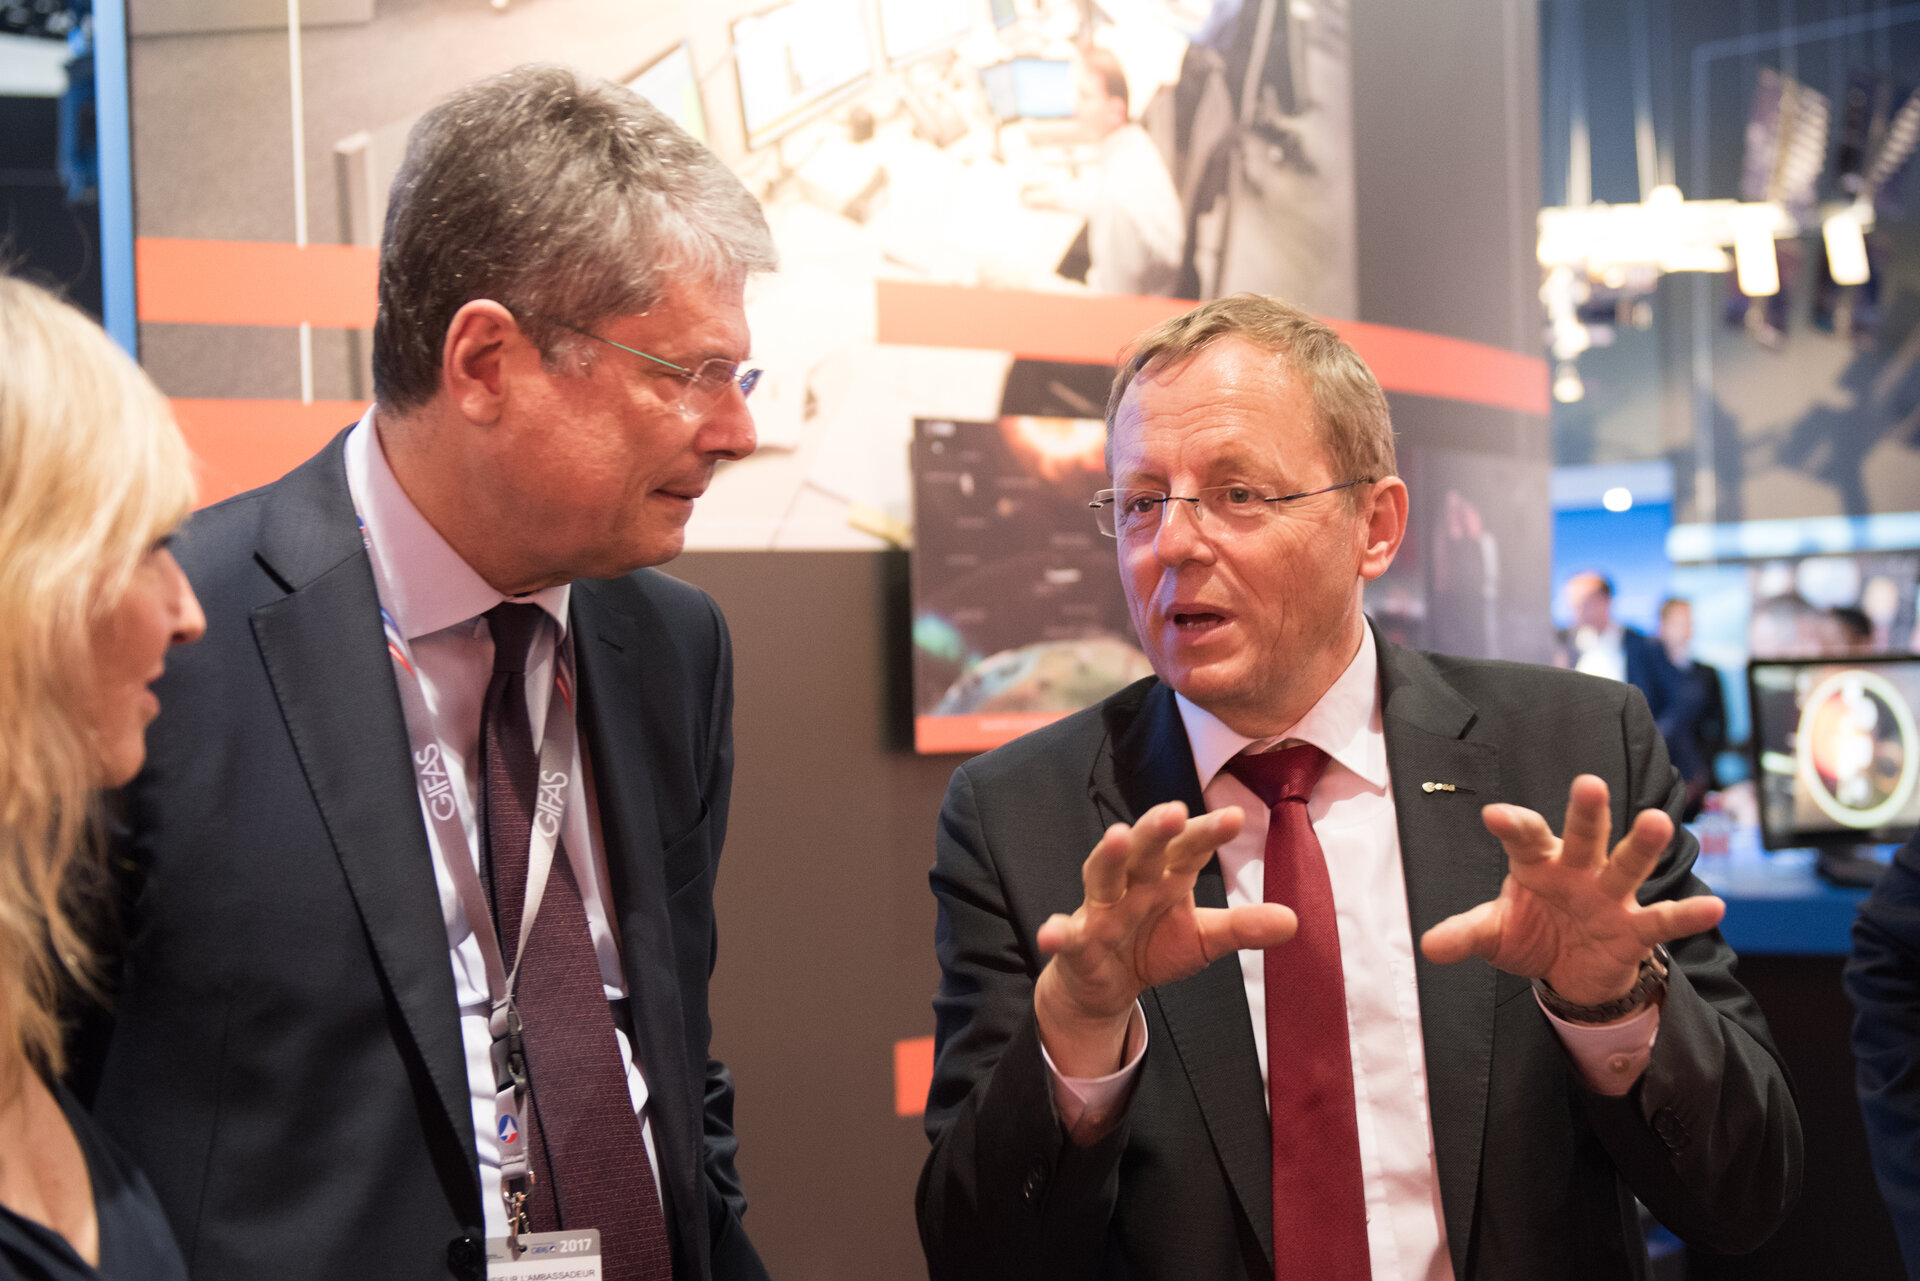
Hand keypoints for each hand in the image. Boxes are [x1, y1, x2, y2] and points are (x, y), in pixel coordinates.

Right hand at [1034, 802, 1296, 1075]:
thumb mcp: (1204, 939)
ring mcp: (1100, 910)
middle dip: (1155, 830)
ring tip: (1117, 837)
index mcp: (1165, 875)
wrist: (1104, 984)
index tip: (1236, 817)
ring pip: (1101, 876)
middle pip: (1142, 850)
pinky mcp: (1077, 943)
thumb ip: (1243, 927)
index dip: (1208, 832)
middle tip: (1174, 812)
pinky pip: (1067, 936)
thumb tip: (1295, 920)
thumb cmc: (1152, 945)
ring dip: (1107, 856)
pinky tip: (1050, 932)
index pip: (1188, 847)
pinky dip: (1057, 932)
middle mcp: (1131, 883)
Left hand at [1420, 774, 1724, 1006]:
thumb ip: (1466, 934)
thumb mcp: (1495, 934)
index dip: (1512, 825)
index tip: (1494, 815)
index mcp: (1538, 862)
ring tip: (1658, 821)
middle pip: (1583, 835)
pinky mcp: (1635, 929)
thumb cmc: (1532, 933)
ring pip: (1627, 865)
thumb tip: (1427, 946)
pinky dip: (1687, 914)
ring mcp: (1611, 896)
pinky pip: (1663, 920)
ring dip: (1641, 845)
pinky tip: (1715, 905)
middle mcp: (1578, 870)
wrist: (1571, 972)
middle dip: (1587, 813)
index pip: (1525, 837)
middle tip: (1589, 784)